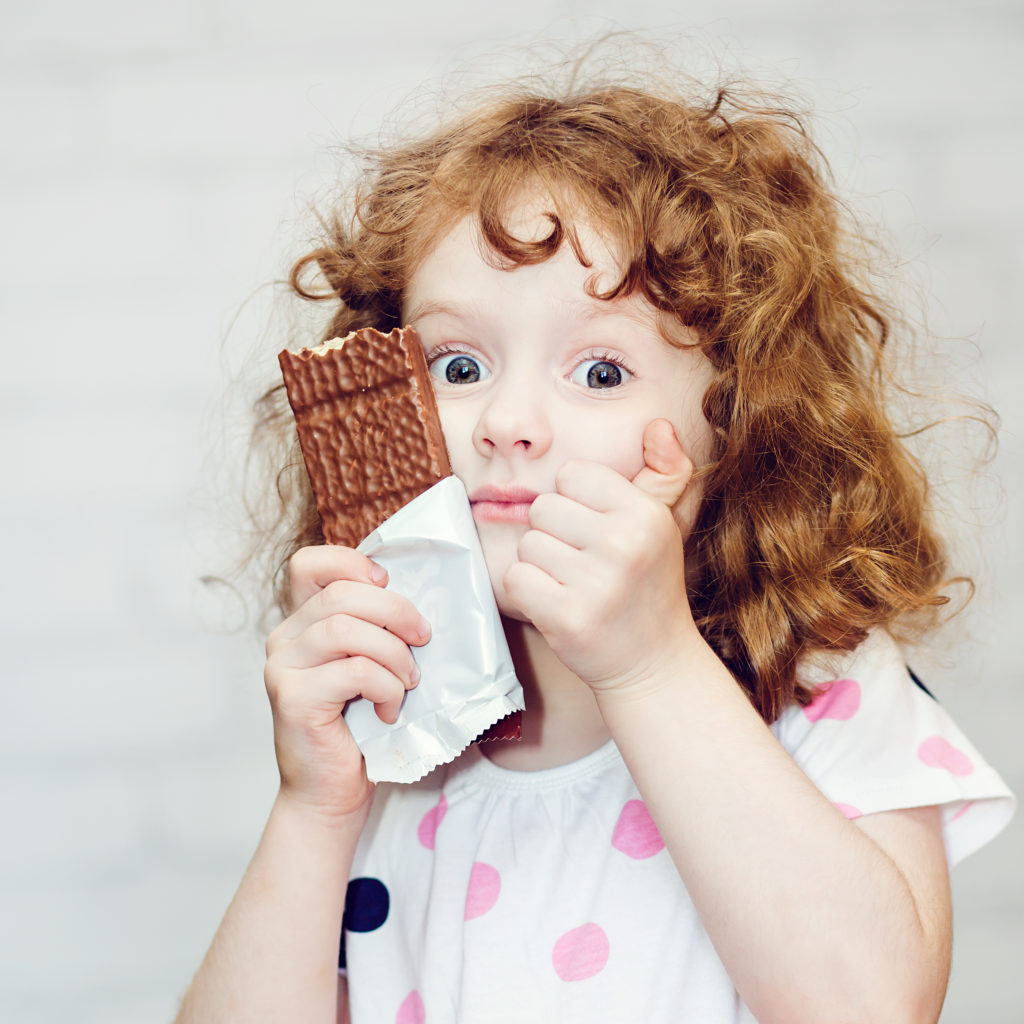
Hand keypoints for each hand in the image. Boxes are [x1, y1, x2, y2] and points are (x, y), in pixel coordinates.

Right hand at [263, 546, 430, 817]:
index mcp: (301, 622)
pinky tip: (390, 709)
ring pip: (347, 629)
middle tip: (424, 638)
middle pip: (341, 594)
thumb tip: (417, 601)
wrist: (329, 794)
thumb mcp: (368, 664)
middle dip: (395, 611)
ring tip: (408, 681)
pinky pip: (354, 671)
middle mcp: (283, 638)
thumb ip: (374, 628)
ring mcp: (282, 667)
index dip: (351, 563)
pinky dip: (385, 687)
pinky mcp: (293, 698)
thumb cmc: (357, 729)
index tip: (386, 585)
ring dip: (393, 653)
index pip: (309, 563)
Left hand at [504, 419, 697, 690]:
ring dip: (541, 565)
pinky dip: (527, 593)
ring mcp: (596, 583)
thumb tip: (658, 425)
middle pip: (543, 507)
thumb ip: (664, 472)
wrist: (654, 663)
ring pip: (527, 544)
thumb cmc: (648, 585)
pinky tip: (557, 604)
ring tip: (574, 586)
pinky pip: (516, 579)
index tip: (596, 531)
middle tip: (583, 564)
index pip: (571, 474)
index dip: (575, 502)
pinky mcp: (567, 617)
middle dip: (554, 534)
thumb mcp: (663, 525)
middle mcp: (624, 543)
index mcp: (645, 513)